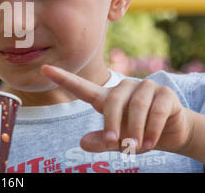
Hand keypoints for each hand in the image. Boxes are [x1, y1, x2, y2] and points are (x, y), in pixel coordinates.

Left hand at [40, 65, 193, 154]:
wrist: (172, 132)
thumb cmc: (137, 134)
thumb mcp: (118, 141)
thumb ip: (103, 141)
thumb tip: (82, 143)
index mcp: (106, 98)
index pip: (82, 87)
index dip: (63, 78)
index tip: (44, 68)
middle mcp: (123, 88)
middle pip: (112, 102)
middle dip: (113, 125)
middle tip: (116, 145)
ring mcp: (144, 87)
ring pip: (135, 105)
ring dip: (136, 130)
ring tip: (137, 147)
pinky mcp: (164, 92)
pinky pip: (156, 110)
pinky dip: (153, 129)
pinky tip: (151, 142)